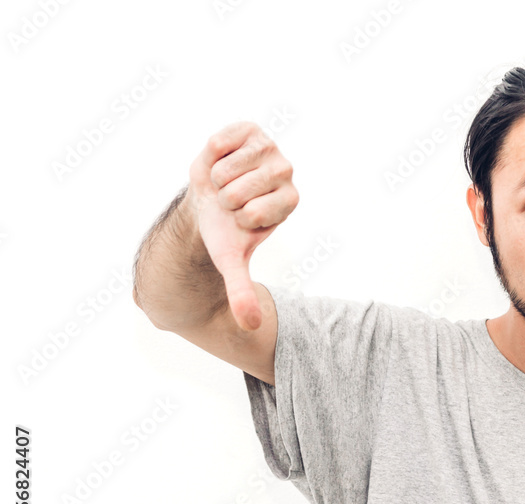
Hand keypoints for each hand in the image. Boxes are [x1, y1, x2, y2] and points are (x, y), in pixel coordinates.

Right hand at [186, 121, 297, 330]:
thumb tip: (252, 327)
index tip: (239, 218)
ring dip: (217, 177)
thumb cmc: (225, 229)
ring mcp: (270, 148)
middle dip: (226, 199)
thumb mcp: (232, 261)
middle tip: (228, 200)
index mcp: (289, 201)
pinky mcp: (250, 129)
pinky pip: (222, 140)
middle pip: (244, 189)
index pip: (257, 212)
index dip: (238, 217)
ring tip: (223, 183)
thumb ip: (242, 291)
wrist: (207, 199)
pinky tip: (219, 159)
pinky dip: (212, 153)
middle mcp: (285, 172)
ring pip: (231, 166)